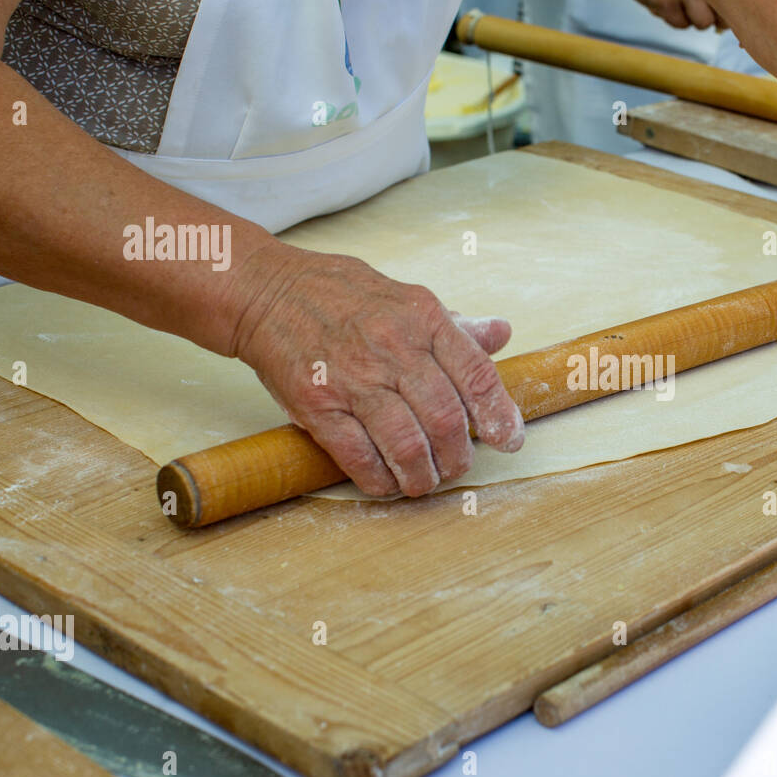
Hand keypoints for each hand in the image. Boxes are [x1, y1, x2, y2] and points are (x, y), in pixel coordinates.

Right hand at [231, 248, 523, 496]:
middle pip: (446, 418)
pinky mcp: (317, 405)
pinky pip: (358, 457)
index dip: (499, 414)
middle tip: (458, 466)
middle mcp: (393, 348)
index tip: (509, 440)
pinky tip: (388, 482)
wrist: (268, 293)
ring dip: (423, 475)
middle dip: (459, 456)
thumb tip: (501, 334)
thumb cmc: (344, 298)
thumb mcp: (408, 300)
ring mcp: (353, 379)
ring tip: (425, 480)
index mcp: (423, 318)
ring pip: (407, 445)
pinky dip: (380, 480)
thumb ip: (457, 326)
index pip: (476, 374)